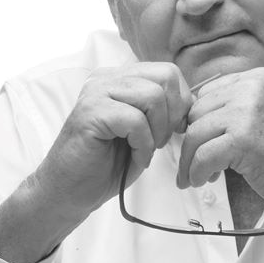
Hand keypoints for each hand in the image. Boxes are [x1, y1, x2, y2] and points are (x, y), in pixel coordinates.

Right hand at [0, 62, 191, 262]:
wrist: (71, 191)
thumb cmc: (107, 163)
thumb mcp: (144, 129)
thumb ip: (162, 108)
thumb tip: (192, 101)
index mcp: (119, 77)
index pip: (168, 71)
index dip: (181, 103)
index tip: (173, 130)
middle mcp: (105, 78)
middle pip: (165, 77)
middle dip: (173, 114)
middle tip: (159, 141)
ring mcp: (95, 92)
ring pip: (152, 96)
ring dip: (157, 131)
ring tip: (145, 149)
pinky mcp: (90, 113)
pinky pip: (135, 120)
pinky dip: (143, 144)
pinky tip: (135, 156)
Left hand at [178, 67, 263, 229]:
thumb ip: (240, 108)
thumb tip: (195, 120)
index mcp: (259, 78)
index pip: (209, 93)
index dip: (199, 121)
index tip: (199, 142)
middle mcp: (253, 88)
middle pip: (197, 112)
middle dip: (192, 141)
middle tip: (196, 163)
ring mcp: (248, 112)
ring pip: (195, 134)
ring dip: (189, 160)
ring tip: (196, 176)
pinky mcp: (244, 140)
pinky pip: (202, 155)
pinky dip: (196, 172)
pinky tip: (203, 180)